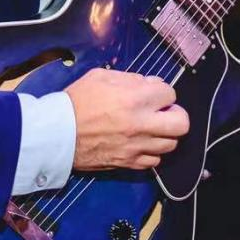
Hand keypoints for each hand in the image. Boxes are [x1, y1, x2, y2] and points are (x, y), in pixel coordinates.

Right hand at [64, 69, 189, 170]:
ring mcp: (137, 147)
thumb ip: (130, 79)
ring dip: (164, 134)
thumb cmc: (76, 101)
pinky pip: (154, 161)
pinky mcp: (129, 163)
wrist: (57, 133)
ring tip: (150, 128)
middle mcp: (142, 124)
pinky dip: (151, 151)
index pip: (170, 93)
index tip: (152, 93)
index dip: (162, 92)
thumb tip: (149, 85)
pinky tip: (140, 143)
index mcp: (135, 99)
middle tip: (162, 112)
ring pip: (171, 144)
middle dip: (175, 114)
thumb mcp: (101, 76)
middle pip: (182, 123)